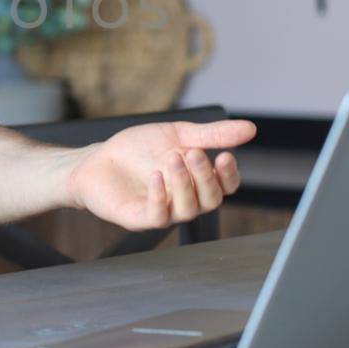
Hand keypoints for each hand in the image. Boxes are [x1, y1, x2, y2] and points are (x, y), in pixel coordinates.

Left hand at [65, 119, 256, 230]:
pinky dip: (160, 197)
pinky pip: (158, 217)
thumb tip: (250, 129)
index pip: (225, 186)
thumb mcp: (177, 135)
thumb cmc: (137, 149)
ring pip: (188, 210)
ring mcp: (163, 212)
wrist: (98, 158)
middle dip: (204, 177)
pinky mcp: (139, 218)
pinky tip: (156, 177)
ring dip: (184, 185)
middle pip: (210, 199)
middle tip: (193, 153)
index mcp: (197, 182)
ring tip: (173, 159)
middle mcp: (184, 200)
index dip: (228, 175)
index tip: (225, 156)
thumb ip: (211, 134)